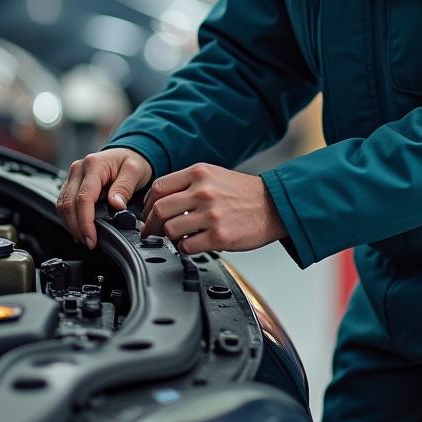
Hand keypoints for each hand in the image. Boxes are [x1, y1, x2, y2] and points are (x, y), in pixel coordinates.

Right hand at [56, 148, 152, 248]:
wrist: (128, 153)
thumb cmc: (132, 161)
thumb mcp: (135, 171)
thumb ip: (124, 187)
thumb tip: (116, 204)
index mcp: (94, 165)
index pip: (83, 198)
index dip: (85, 222)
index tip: (91, 238)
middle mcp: (79, 169)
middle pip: (68, 204)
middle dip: (77, 227)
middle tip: (89, 242)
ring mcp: (73, 176)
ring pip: (62, 205)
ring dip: (71, 225)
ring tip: (85, 238)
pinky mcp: (71, 184)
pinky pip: (64, 204)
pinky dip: (70, 218)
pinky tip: (79, 228)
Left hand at [140, 163, 285, 253]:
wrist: (275, 205)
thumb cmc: (244, 193)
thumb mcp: (215, 176)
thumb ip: (188, 184)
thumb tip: (161, 201)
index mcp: (199, 173)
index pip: (158, 187)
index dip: (147, 204)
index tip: (148, 214)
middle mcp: (203, 191)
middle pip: (159, 209)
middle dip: (151, 224)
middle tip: (151, 231)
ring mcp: (211, 214)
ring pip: (170, 230)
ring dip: (169, 237)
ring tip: (177, 238)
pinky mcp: (219, 236)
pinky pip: (187, 246)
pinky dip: (184, 248)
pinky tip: (192, 244)